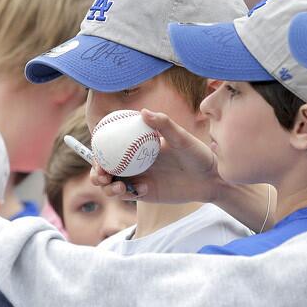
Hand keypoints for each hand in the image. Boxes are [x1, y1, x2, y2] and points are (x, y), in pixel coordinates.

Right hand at [90, 109, 223, 203]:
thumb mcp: (182, 138)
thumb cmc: (198, 155)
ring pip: (111, 185)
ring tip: (118, 187)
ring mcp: (137, 178)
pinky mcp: (144, 193)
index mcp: (137, 147)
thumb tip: (142, 112)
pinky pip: (128, 195)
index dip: (98, 150)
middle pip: (104, 168)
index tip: (95, 150)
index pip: (110, 147)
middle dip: (96, 173)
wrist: (210, 180)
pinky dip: (129, 193)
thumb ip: (163, 124)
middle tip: (101, 174)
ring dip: (108, 187)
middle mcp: (133, 163)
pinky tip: (144, 189)